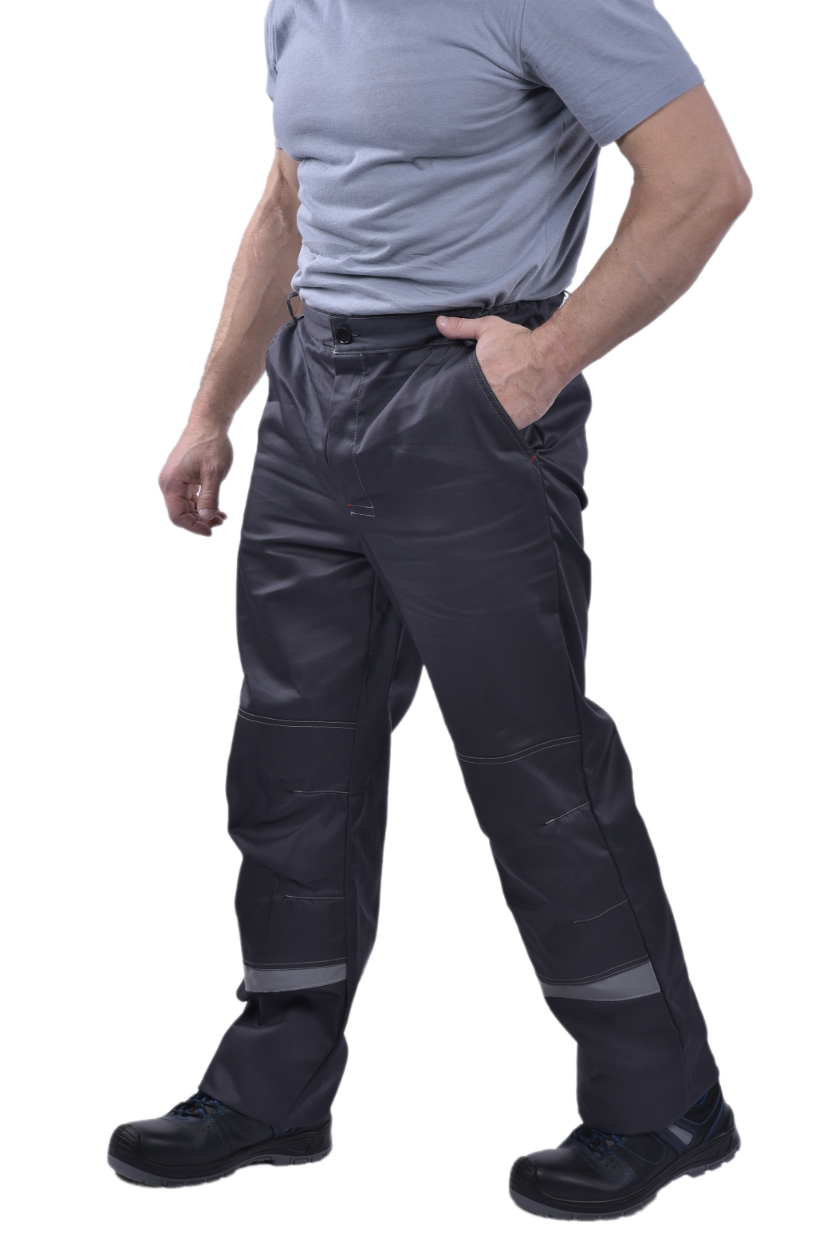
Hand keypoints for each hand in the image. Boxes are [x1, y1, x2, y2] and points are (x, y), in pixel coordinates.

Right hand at [158, 424, 232, 535]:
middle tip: (220, 523)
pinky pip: (189, 497)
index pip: (177, 515)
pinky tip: (217, 509)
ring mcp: (175, 479)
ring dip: (202, 514)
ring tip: (222, 518)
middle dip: (199, 521)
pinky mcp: (182, 476)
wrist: (208, 422)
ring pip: (186, 506)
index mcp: (171, 483)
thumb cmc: (210, 443)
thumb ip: (209, 497)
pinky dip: (202, 504)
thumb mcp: (214, 473)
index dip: (193, 527)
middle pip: (180, 513)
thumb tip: (205, 518)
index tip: (211, 531)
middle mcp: (168, 482)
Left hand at [436, 314, 562, 428]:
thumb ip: (462, 328)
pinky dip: (508, 420)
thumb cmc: (519, 343)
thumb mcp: (488, 329)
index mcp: (473, 382)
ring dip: (491, 414)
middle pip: (473, 409)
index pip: (459, 395)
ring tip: (499, 401)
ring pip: (489, 420)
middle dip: (476, 403)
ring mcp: (502, 415)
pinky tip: (511, 409)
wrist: (550, 356)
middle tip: (486, 394)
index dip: (460, 393)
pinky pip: (507, 426)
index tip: (466, 389)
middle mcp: (486, 401)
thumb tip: (440, 323)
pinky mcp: (518, 423)